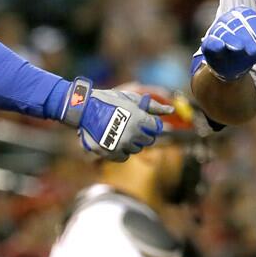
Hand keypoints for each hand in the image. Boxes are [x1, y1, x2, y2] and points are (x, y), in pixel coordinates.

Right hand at [56, 78, 171, 161]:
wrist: (84, 109)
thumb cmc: (109, 101)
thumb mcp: (131, 99)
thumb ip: (153, 106)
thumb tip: (171, 110)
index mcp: (139, 120)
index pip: (156, 128)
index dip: (150, 123)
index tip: (142, 119)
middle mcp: (132, 135)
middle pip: (148, 141)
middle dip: (142, 133)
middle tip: (130, 125)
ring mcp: (120, 145)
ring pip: (136, 149)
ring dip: (131, 142)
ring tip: (120, 131)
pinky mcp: (110, 153)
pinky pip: (124, 157)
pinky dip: (121, 151)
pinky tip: (115, 139)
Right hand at [201, 7, 255, 80]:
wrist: (235, 65)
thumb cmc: (252, 46)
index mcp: (242, 14)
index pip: (248, 17)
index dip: (255, 27)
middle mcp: (227, 19)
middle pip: (236, 26)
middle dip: (245, 37)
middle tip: (254, 50)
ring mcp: (217, 30)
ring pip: (224, 33)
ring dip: (232, 40)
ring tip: (239, 48)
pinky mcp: (208, 43)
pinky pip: (210, 42)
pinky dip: (214, 43)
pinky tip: (220, 46)